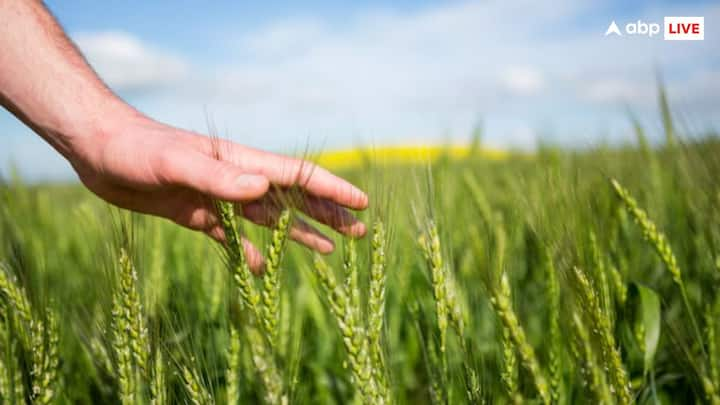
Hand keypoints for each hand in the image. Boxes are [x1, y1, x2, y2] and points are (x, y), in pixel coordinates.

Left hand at [69, 112, 368, 271]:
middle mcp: (236, 179)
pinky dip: (248, 252)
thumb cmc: (137, 148)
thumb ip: (219, 176)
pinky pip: (231, 237)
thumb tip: (263, 191)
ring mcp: (218, 197)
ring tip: (331, 248)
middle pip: (293, 199)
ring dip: (300, 232)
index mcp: (240, 163)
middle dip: (327, 214)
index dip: (330, 189)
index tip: (361, 203)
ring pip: (270, 219)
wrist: (99, 149)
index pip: (296, 176)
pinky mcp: (196, 213)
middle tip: (359, 231)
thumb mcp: (175, 162)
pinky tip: (259, 269)